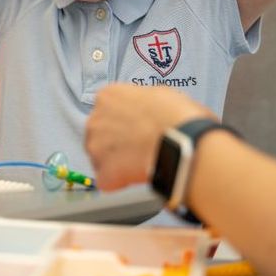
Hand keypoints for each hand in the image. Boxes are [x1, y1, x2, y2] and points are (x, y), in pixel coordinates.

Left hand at [85, 84, 214, 190]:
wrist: (181, 142)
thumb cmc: (177, 117)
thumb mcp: (159, 93)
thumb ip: (142, 102)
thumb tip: (146, 109)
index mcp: (108, 96)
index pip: (107, 111)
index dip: (123, 123)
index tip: (134, 129)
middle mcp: (95, 119)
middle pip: (100, 135)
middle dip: (117, 143)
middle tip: (138, 147)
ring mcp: (95, 147)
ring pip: (100, 158)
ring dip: (117, 162)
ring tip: (140, 161)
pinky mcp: (102, 173)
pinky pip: (107, 180)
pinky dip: (120, 181)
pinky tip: (137, 175)